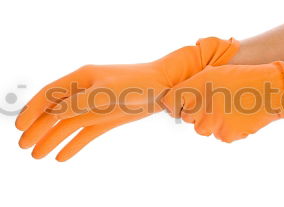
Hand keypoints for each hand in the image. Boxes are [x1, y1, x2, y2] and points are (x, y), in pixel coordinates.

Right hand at [15, 37, 238, 160]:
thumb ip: (81, 102)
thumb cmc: (137, 84)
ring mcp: (96, 106)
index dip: (33, 110)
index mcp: (82, 79)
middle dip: (38, 128)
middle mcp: (85, 91)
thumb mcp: (107, 92)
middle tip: (23, 146)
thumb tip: (54, 112)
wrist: (163, 88)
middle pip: (55, 112)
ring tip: (37, 155)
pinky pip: (86, 132)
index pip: (50, 95)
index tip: (20, 127)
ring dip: (52, 138)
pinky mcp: (107, 118)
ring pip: (69, 124)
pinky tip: (62, 155)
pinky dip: (74, 143)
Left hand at [162, 49, 283, 141]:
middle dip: (197, 113)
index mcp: (194, 88)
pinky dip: (226, 129)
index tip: (182, 104)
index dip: (175, 104)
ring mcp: (211, 123)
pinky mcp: (224, 135)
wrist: (270, 90)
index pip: (170, 102)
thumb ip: (194, 85)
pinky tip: (238, 117)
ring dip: (211, 122)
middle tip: (216, 103)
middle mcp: (198, 106)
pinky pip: (219, 135)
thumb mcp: (214, 73)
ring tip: (229, 109)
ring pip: (203, 129)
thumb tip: (180, 100)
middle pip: (187, 118)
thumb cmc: (242, 77)